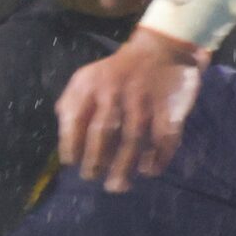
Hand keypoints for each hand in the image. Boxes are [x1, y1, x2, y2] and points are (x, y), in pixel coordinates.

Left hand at [57, 27, 203, 192]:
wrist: (162, 48)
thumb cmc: (116, 72)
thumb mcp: (86, 79)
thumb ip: (71, 104)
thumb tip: (66, 141)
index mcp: (90, 86)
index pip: (75, 118)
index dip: (71, 144)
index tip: (71, 163)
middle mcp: (116, 92)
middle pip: (103, 132)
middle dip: (95, 160)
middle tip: (92, 178)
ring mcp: (144, 100)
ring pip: (133, 138)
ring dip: (124, 166)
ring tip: (117, 186)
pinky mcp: (170, 106)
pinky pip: (164, 136)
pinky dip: (158, 157)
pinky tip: (149, 170)